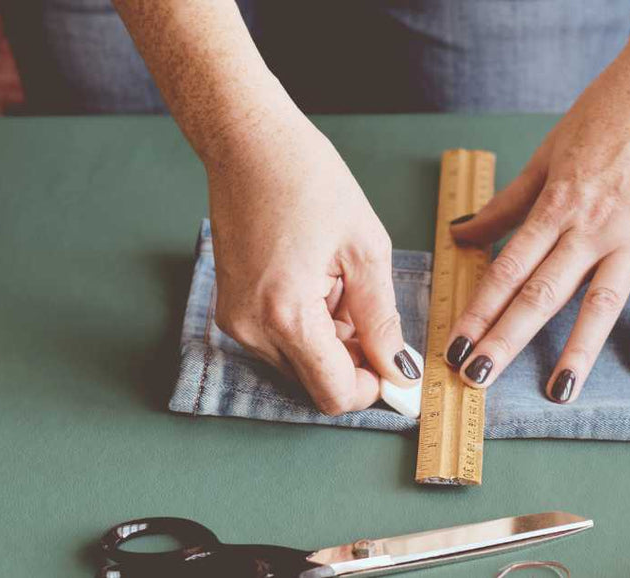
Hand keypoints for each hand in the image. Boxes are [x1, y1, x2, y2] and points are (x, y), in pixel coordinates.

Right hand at [207, 119, 419, 414]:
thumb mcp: (365, 249)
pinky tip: (316, 278)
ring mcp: (235, 320)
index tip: (398, 369)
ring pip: (299, 361)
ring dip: (330, 339)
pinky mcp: (231, 309)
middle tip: (370, 306)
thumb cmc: (306, 179)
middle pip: (315, 382)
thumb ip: (382, 319)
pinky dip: (307, 324)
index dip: (372, 388)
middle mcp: (251, 328)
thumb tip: (398, 370)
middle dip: (352, 359)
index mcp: (286, 314)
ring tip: (337, 279)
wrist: (247, 142)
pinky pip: (279, 339)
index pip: (333, 393)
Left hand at [444, 44, 629, 402]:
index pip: (507, 270)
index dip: (478, 310)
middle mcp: (592, 227)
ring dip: (578, 349)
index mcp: (555, 206)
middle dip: (507, 339)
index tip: (455, 344)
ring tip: (558, 390)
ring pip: (600, 302)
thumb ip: (506, 204)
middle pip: (542, 293)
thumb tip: (461, 234)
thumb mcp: (547, 155)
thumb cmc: (606, 114)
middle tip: (479, 376)